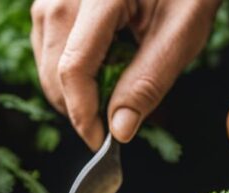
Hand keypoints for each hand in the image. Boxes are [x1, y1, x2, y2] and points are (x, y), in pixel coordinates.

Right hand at [30, 0, 219, 149]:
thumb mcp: (182, 33)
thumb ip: (149, 81)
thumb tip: (118, 130)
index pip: (74, 67)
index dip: (84, 114)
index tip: (102, 142)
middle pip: (54, 70)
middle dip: (80, 107)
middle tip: (114, 121)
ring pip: (47, 63)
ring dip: (74, 90)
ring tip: (114, 86)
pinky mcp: (50, 2)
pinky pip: (48, 48)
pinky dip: (71, 70)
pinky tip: (102, 65)